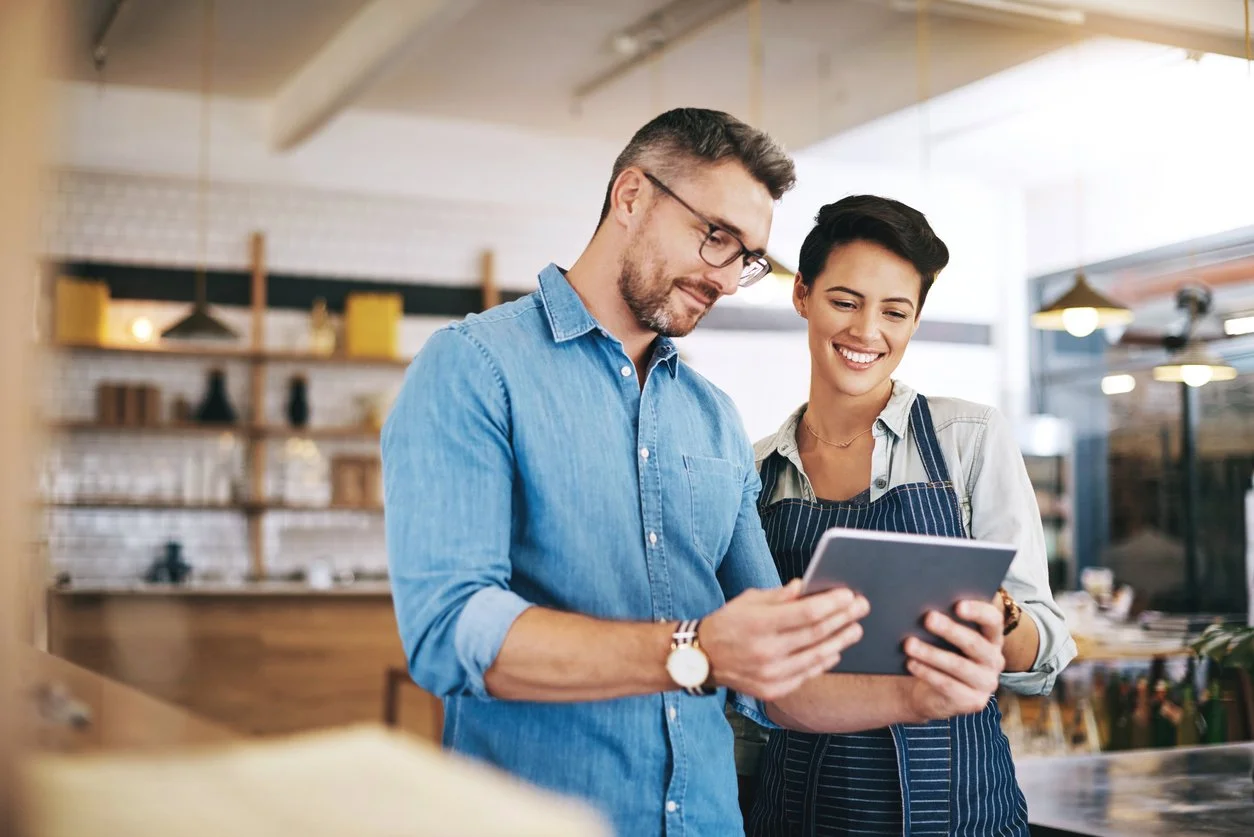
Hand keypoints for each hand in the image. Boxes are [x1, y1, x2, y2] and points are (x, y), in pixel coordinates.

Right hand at [700, 580, 868, 701]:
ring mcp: (770, 674)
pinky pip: (806, 674)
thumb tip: (806, 587)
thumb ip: (779, 596)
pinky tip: (835, 650)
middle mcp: (766, 651)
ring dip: (841, 641)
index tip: (849, 595)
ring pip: (817, 657)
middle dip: (843, 619)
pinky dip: (824, 662)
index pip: (806, 613)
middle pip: (816, 634)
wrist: (702, 659)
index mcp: (758, 624)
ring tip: (855, 629)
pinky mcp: (773, 690)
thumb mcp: (747, 601)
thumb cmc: (727, 624)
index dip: (831, 604)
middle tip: (861, 608)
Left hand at [902, 599, 1004, 720]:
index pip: (993, 620)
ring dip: (931, 653)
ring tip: (909, 643)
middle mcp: (995, 660)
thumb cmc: (937, 652)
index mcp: (992, 637)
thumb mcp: (942, 636)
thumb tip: (927, 609)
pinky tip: (910, 663)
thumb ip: (943, 620)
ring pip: (959, 665)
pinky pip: (948, 685)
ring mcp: (987, 683)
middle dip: (950, 630)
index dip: (978, 611)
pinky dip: (927, 673)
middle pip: (974, 643)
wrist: (929, 691)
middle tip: (927, 618)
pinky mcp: (974, 701)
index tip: (957, 605)